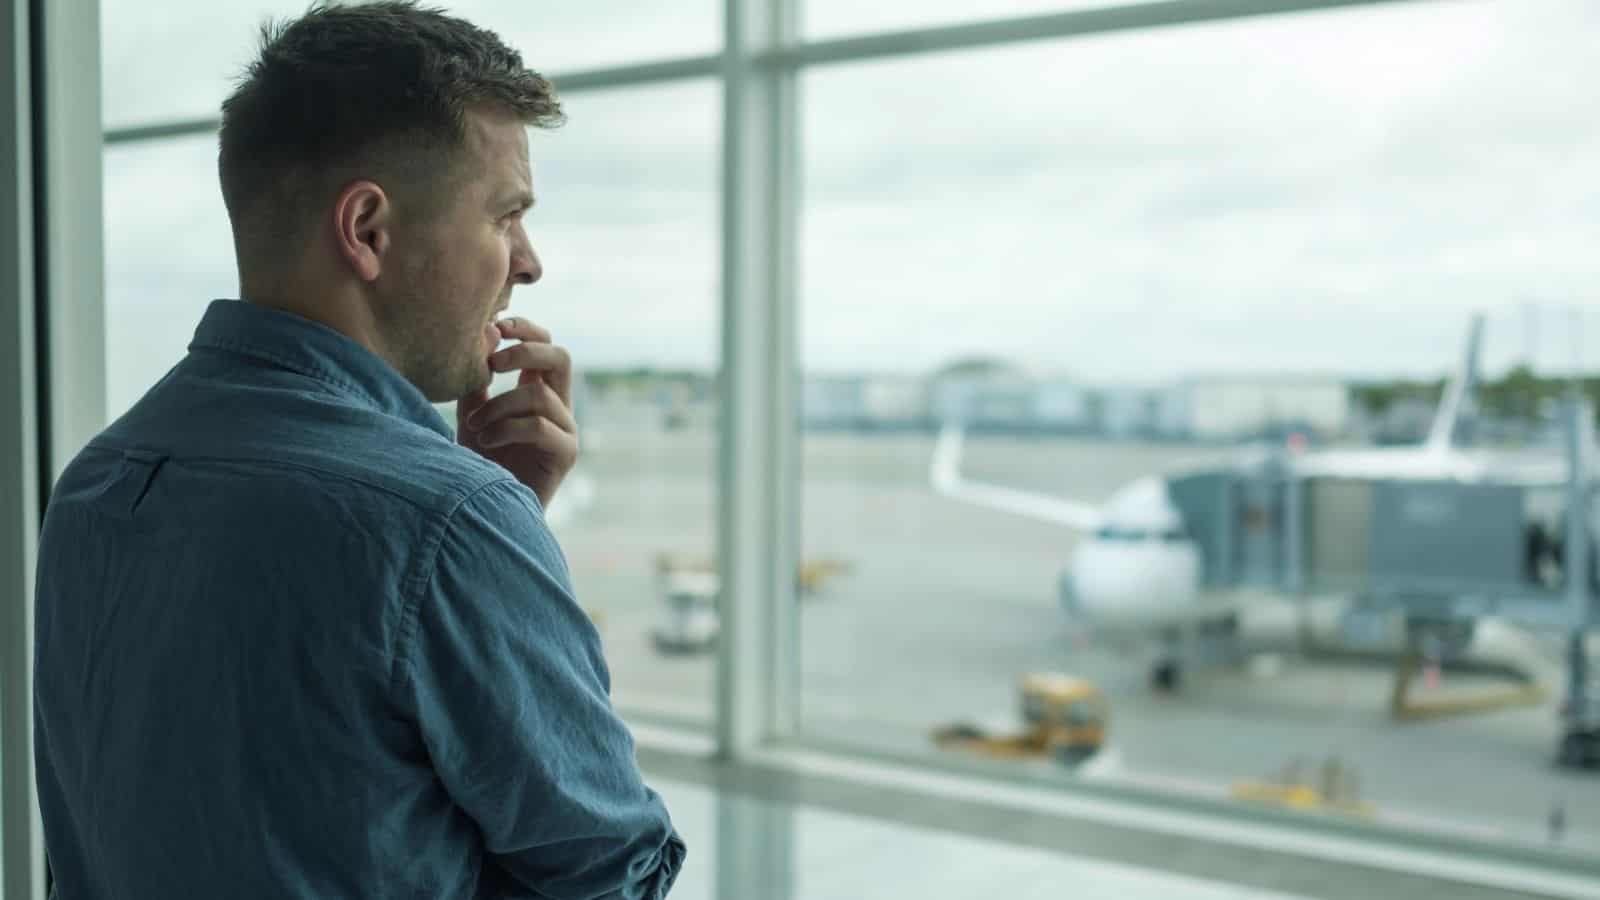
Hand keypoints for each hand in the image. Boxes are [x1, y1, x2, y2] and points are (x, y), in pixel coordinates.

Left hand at [457, 317, 578, 510]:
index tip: (495, 326)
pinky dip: (507, 428)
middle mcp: (558, 407)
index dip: (526, 329)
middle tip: (491, 363)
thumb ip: (477, 381)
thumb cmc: (479, 464)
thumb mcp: (471, 414)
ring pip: (540, 394)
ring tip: (474, 426)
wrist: (486, 513)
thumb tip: (483, 333)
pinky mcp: (565, 453)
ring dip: (499, 405)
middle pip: (560, 358)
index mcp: (537, 391)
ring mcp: (566, 430)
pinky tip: (485, 441)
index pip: (546, 345)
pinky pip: (540, 426)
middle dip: (524, 352)